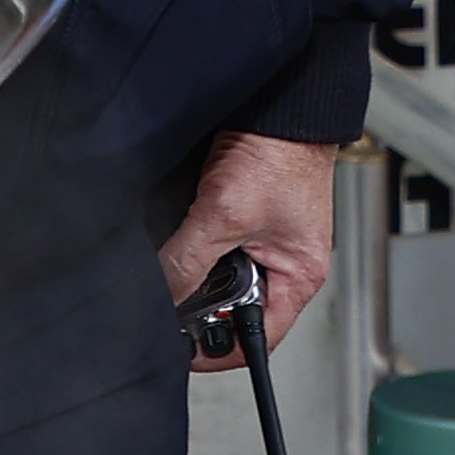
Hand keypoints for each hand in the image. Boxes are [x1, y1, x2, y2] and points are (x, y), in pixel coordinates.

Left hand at [160, 131, 337, 367]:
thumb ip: (188, 261)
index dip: (218, 350)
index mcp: (296, 277)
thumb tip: (158, 296)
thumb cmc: (281, 155)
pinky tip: (176, 230)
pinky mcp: (237, 214)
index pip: (256, 337)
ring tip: (174, 255)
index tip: (181, 351)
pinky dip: (188, 242)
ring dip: (190, 269)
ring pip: (213, 275)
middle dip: (198, 304)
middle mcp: (279, 262)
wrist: (279, 103)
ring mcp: (258, 238)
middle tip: (168, 297)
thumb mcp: (226, 216)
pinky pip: (206, 243)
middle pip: (230, 306)